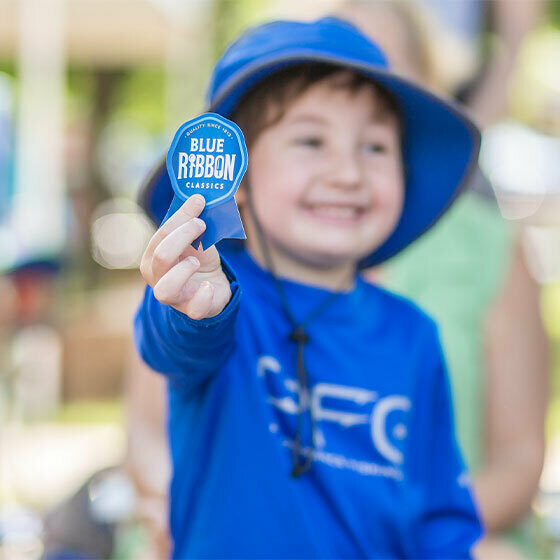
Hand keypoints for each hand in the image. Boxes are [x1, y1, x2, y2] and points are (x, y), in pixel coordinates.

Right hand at [140, 194, 231, 318]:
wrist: (213, 285)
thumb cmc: (197, 258)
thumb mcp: (194, 238)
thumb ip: (192, 220)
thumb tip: (198, 195)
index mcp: (152, 257)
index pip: (161, 235)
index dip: (181, 218)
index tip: (199, 202)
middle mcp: (156, 278)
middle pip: (161, 257)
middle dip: (183, 237)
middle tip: (202, 226)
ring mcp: (173, 297)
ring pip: (165, 290)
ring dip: (183, 271)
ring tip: (197, 261)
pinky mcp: (193, 310)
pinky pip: (194, 309)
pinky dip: (203, 296)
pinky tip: (209, 286)